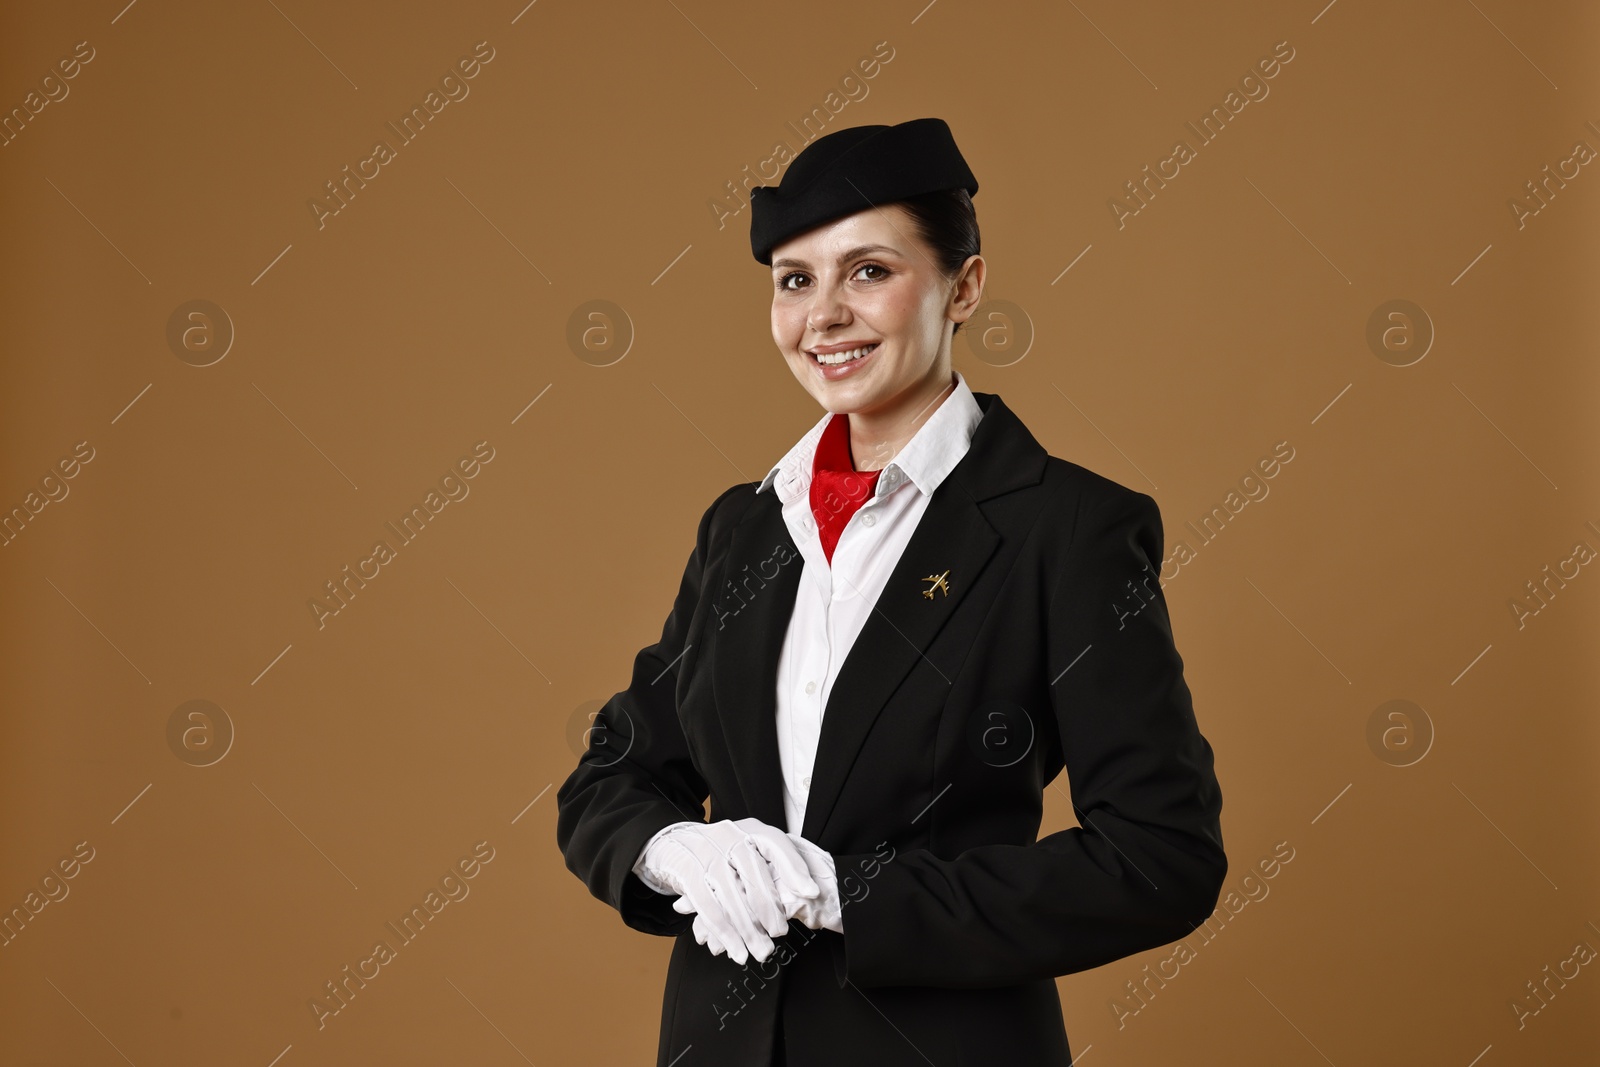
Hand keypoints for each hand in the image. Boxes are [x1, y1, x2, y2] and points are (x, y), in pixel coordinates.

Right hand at [692, 823, 841, 953]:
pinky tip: (735, 950)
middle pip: (754, 875)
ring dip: (748, 930)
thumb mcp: (745, 850)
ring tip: (761, 951)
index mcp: (747, 829)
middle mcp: (727, 836)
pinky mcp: (686, 873)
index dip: (795, 867)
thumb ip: (772, 865)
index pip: (775, 843)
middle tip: (780, 933)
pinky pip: (708, 908)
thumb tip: (806, 893)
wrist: (670, 843)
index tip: (811, 893)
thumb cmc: (717, 852)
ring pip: (732, 897)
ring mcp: (705, 855)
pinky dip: (724, 934)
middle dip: (770, 910)